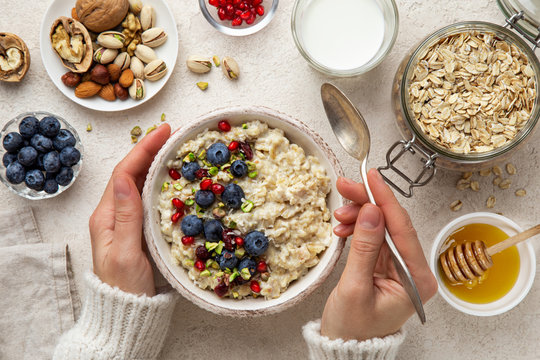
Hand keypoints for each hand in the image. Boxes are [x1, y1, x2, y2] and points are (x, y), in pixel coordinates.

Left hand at [89, 124, 170, 296]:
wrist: (128, 311)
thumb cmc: (126, 286)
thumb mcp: (126, 252)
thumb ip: (126, 217)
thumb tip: (124, 180)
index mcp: (107, 216)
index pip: (124, 173)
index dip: (143, 149)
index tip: (164, 131)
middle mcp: (114, 213)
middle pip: (131, 172)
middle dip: (150, 149)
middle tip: (174, 133)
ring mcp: (126, 220)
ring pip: (140, 182)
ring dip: (155, 162)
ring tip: (175, 147)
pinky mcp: (138, 227)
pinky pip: (147, 196)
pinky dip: (160, 180)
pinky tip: (173, 175)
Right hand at [321, 169, 436, 340]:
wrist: (346, 346)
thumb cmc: (353, 328)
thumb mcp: (355, 288)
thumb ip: (365, 248)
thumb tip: (372, 212)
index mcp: (417, 279)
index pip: (403, 229)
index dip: (385, 200)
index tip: (371, 178)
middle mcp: (414, 270)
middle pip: (393, 223)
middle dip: (368, 203)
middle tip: (346, 186)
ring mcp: (400, 266)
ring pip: (381, 226)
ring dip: (359, 215)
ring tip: (339, 214)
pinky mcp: (385, 264)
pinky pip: (373, 237)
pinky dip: (357, 228)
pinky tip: (343, 226)